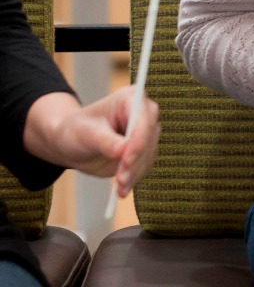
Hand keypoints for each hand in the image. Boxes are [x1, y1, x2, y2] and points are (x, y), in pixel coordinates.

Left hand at [23, 87, 159, 197]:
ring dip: (135, 173)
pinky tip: (122, 190)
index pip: (143, 120)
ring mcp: (145, 133)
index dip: (138, 141)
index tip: (126, 160)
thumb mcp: (86, 134)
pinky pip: (144, 166)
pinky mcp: (143, 150)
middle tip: (120, 180)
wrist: (70, 143)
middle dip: (136, 161)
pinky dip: (134, 179)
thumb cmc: (75, 130)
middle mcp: (143, 114)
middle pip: (149, 139)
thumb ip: (106, 142)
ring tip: (119, 188)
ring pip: (149, 155)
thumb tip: (124, 152)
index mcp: (130, 98)